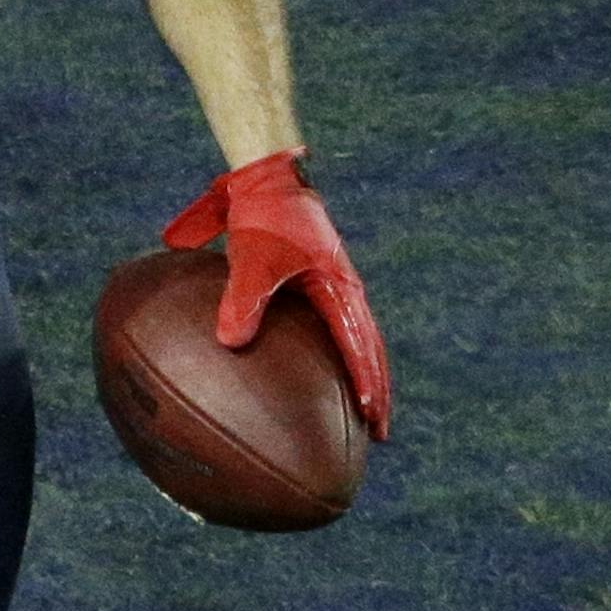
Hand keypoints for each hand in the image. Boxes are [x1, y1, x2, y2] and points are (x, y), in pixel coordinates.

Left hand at [163, 150, 391, 437]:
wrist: (267, 178)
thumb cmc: (262, 218)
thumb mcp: (250, 258)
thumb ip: (242, 299)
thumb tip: (231, 343)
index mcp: (340, 289)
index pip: (360, 346)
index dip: (367, 383)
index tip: (374, 419)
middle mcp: (345, 291)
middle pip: (370, 350)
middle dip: (376, 391)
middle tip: (379, 432)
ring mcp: (334, 288)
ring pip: (357, 340)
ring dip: (361, 375)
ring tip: (362, 412)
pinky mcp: (315, 284)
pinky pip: (331, 328)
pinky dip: (334, 354)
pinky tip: (314, 374)